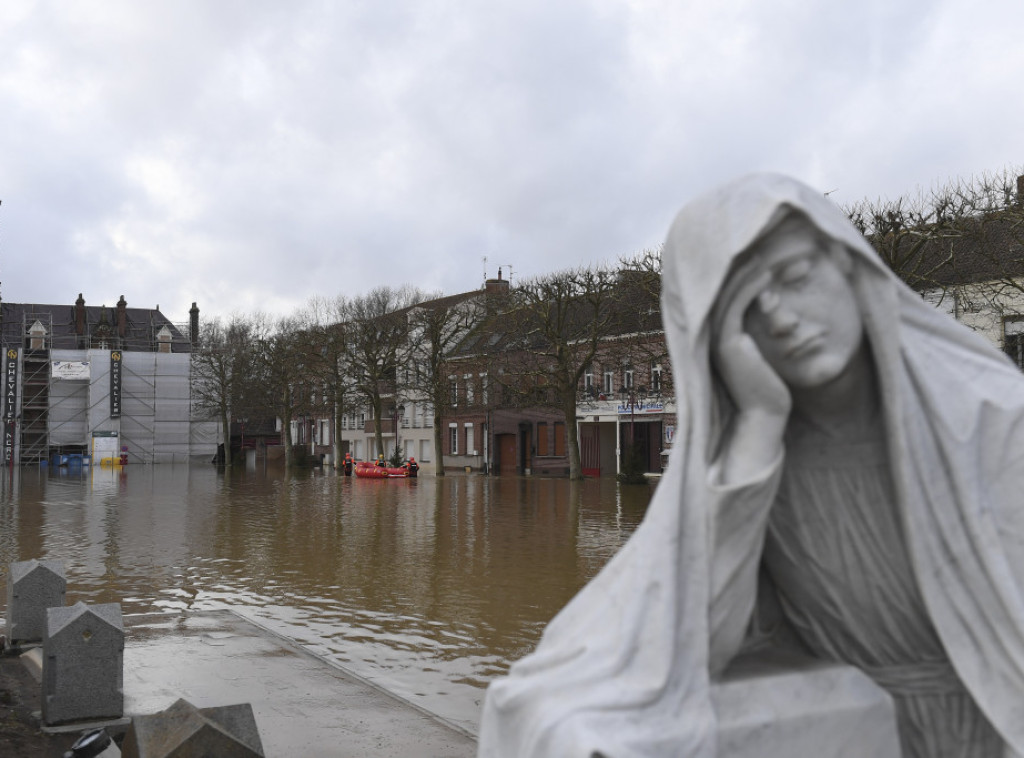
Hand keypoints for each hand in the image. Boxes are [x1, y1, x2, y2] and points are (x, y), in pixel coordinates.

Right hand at [710, 266, 790, 422]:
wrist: (764, 414)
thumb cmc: (768, 385)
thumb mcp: (760, 352)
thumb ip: (753, 332)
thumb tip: (764, 312)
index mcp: (716, 331)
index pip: (725, 290)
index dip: (742, 270)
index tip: (762, 253)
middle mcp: (711, 331)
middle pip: (724, 286)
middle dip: (745, 263)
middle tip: (765, 246)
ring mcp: (717, 336)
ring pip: (730, 291)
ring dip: (750, 269)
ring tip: (767, 253)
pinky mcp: (729, 342)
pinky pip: (738, 304)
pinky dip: (752, 286)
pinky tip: (767, 273)